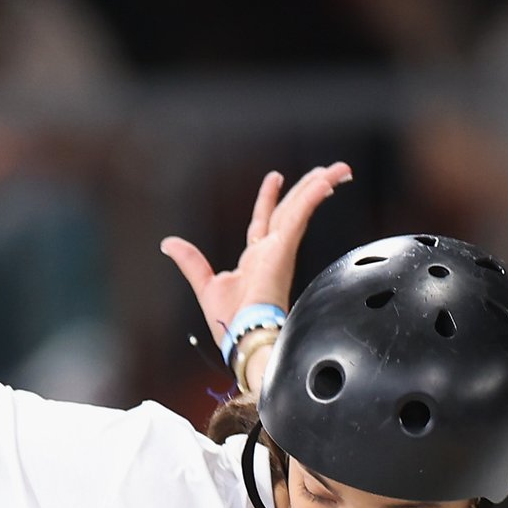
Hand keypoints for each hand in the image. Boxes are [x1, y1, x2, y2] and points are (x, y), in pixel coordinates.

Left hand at [159, 163, 353, 355]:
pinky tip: (325, 182)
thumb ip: (190, 261)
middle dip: (306, 189)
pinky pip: (300, 216)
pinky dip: (312, 197)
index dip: (269, 197)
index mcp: (256, 259)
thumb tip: (168, 243)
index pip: (265, 220)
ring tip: (339, 170)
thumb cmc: (231, 323)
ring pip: (300, 209)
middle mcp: (272, 252)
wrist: (245, 338)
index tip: (275, 177)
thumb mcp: (204, 284)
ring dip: (318, 187)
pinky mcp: (284, 250)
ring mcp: (280, 250)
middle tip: (323, 171)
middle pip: (291, 210)